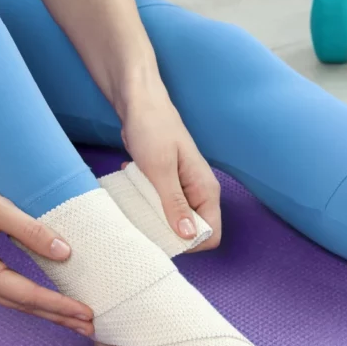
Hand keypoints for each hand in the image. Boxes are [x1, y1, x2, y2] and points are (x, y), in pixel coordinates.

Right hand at [0, 155, 94, 336]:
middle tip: (91, 328)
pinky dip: (29, 299)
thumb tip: (65, 253)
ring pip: (14, 302)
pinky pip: (5, 292)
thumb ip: (32, 231)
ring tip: (75, 320)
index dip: (60, 306)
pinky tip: (47, 302)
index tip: (87, 314)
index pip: (29, 295)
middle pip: (23, 306)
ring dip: (46, 311)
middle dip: (58, 317)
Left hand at [119, 90, 221, 251]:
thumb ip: (175, 203)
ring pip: (175, 219)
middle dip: (169, 232)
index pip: (211, 233)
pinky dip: (147, 203)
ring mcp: (183, 188)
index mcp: (206, 190)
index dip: (191, 242)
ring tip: (138, 204)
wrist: (140, 103)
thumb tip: (188, 236)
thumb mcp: (161, 170)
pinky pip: (162, 206)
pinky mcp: (168, 184)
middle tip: (145, 222)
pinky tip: (134, 190)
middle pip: (192, 230)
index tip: (164, 237)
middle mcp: (199, 192)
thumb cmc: (153, 130)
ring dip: (155, 218)